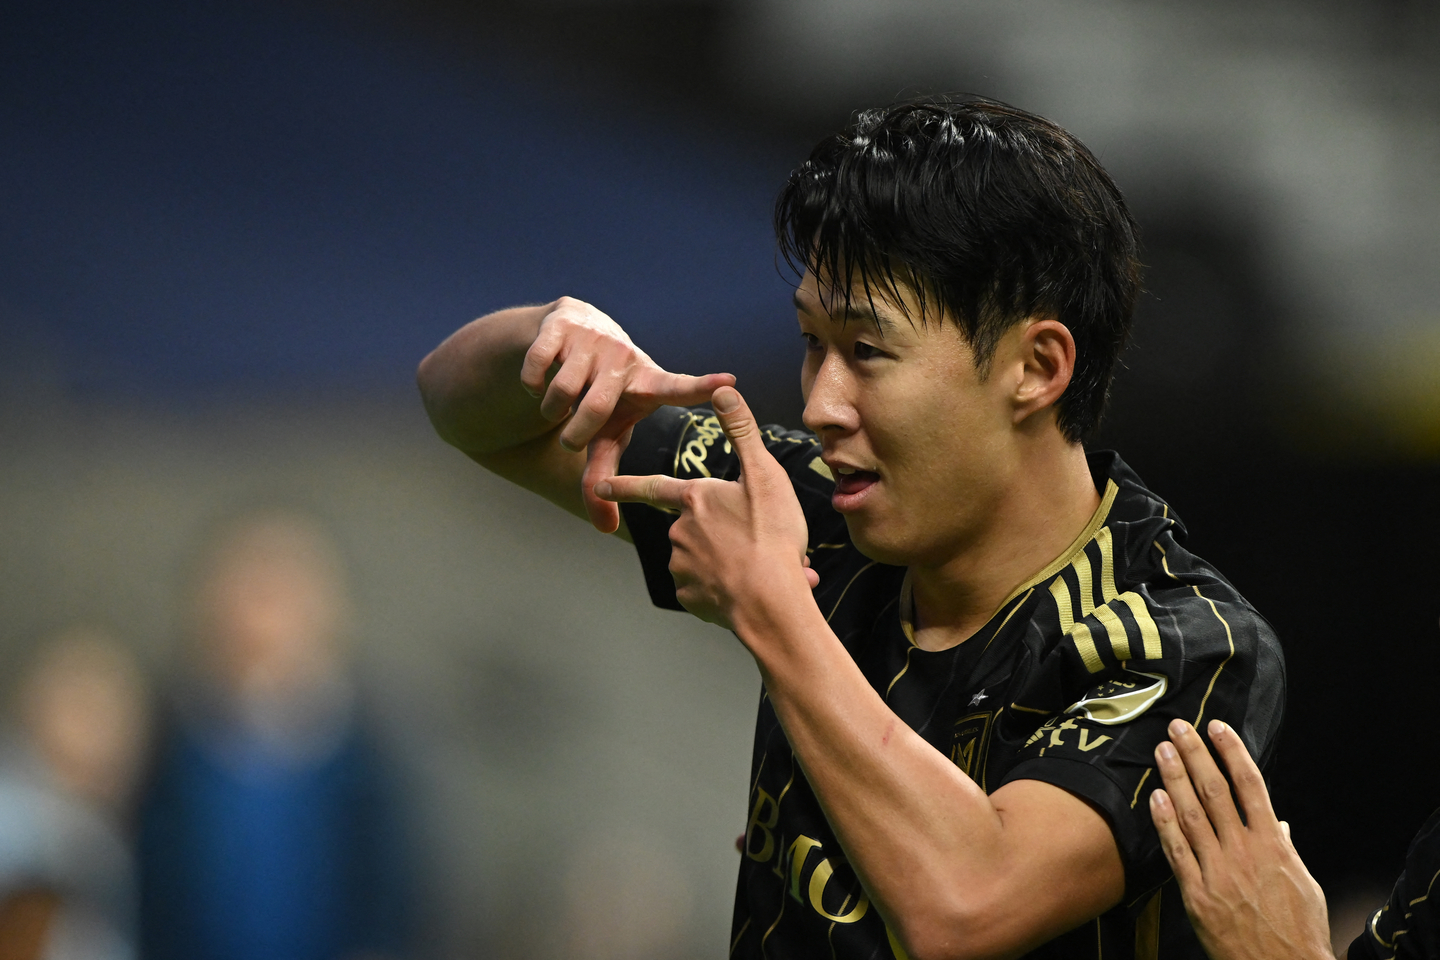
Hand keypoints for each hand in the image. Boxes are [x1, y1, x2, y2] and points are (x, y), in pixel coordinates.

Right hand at [520, 297, 734, 532]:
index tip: (729, 383)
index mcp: (646, 383)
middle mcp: (624, 357)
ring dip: (551, 410)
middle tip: (571, 438)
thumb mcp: (606, 435)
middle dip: (576, 431)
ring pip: (561, 390)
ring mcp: (593, 339)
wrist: (570, 334)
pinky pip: (536, 367)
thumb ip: (605, 477)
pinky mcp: (560, 325)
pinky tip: (537, 383)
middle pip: (595, 408)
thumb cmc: (600, 397)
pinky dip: (531, 385)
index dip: (700, 387)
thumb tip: (606, 529)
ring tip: (557, 408)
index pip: (676, 387)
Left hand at [595, 386, 818, 631]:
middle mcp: (680, 530)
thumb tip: (723, 388)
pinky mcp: (690, 597)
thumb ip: (741, 431)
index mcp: (695, 498)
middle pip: (695, 526)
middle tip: (760, 539)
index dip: (624, 484)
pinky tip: (751, 588)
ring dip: (730, 561)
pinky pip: (706, 587)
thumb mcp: (764, 475)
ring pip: (705, 558)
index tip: (599, 483)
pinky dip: (725, 587)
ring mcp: (681, 566)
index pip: (652, 487)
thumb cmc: (770, 535)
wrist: (769, 602)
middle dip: (723, 534)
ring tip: (762, 566)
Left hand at [1149, 719, 1331, 959]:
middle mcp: (1244, 852)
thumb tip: (1278, 823)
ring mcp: (1218, 872)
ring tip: (1162, 750)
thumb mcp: (1303, 885)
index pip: (1250, 785)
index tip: (1218, 727)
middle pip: (1214, 791)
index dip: (1232, 752)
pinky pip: (1176, 851)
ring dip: (1174, 778)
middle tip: (1179, 726)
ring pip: (1191, 814)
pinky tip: (1155, 798)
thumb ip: (1286, 849)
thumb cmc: (1298, 930)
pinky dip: (1164, 822)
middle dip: (1195, 754)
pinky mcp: (1197, 894)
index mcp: (1273, 845)